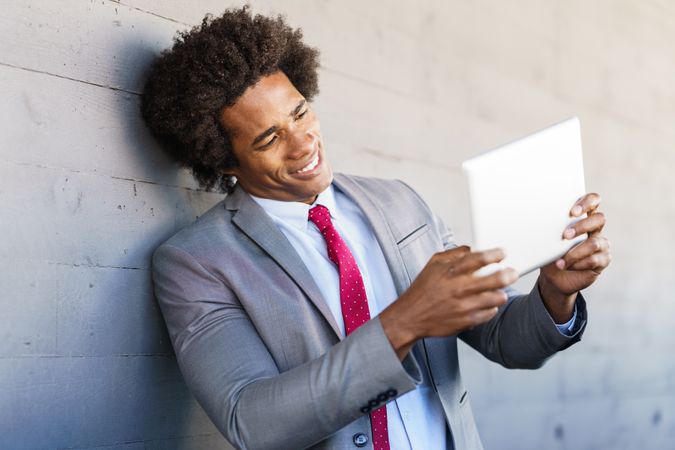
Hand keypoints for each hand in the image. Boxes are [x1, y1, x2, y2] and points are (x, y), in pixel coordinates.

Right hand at [380, 246, 518, 358]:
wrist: (411, 316)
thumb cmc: (422, 289)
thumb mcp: (433, 264)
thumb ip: (453, 254)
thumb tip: (471, 249)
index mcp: (451, 271)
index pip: (479, 258)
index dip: (495, 254)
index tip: (503, 253)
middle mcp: (459, 287)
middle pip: (495, 279)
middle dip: (508, 274)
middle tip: (513, 273)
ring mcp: (464, 306)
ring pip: (496, 298)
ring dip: (501, 293)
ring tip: (499, 291)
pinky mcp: (466, 321)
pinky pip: (489, 313)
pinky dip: (491, 308)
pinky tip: (487, 305)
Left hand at [539, 193, 610, 319]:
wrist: (554, 276)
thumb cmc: (550, 252)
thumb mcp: (546, 238)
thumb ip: (548, 227)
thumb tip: (536, 219)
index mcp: (583, 217)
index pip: (594, 200)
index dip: (587, 202)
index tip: (573, 212)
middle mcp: (595, 229)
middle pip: (599, 218)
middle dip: (581, 226)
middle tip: (565, 235)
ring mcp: (601, 244)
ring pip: (595, 242)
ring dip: (575, 251)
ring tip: (560, 260)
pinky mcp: (603, 260)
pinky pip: (595, 260)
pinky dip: (578, 263)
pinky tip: (567, 266)